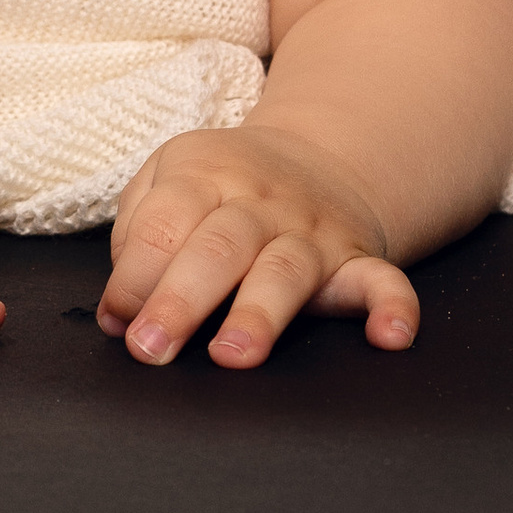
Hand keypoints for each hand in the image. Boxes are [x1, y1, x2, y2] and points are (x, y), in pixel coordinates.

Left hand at [98, 125, 416, 367]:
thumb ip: (135, 237)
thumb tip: (119, 315)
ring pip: (285, 271)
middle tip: (151, 347)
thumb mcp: (166, 180)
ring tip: (232, 355)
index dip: (136, 275)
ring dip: (259, 314)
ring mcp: (311, 231)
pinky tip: (390, 338)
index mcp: (204, 177)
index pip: (164, 225)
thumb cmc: (221, 186)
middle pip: (219, 248)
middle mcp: (259, 204)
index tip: (119, 320)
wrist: (318, 156)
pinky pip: (382, 281)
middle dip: (181, 300)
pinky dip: (393, 307)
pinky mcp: (356, 259)